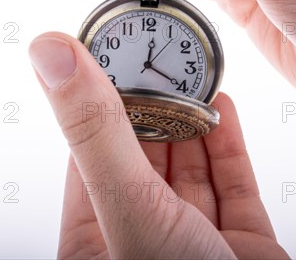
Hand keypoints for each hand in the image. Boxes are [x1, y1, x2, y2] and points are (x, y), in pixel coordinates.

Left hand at [29, 32, 289, 258]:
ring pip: (191, 169)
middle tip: (156, 55)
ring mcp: (196, 242)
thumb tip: (50, 54)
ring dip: (192, 120)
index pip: (90, 154)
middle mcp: (144, 240)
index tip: (105, 58)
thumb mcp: (127, 205)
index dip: (99, 103)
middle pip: (145, 156)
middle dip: (153, 105)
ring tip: (191, 72)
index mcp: (96, 241)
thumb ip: (94, 129)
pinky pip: (235, 185)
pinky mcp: (245, 245)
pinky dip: (229, 144)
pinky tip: (223, 108)